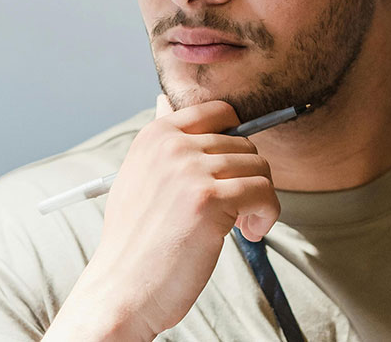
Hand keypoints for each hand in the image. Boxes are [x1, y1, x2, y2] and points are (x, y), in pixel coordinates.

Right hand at [44, 95, 279, 340]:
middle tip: (234, 212)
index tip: (232, 172)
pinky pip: (264, 193)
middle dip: (248, 180)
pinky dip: (267, 215)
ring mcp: (190, 170)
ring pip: (259, 169)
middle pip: (245, 145)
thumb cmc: (135, 240)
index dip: (237, 140)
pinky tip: (249, 233)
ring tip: (240, 225)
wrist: (122, 287)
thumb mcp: (138, 176)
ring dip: (260, 201)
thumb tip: (164, 102)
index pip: (219, 111)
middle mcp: (172, 146)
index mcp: (155, 135)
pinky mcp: (209, 199)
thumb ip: (160, 141)